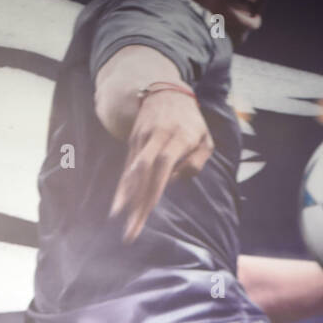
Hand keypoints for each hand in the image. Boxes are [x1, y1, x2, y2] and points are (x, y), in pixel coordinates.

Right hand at [110, 89, 214, 242]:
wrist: (165, 91)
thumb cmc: (191, 122)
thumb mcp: (206, 139)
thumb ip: (196, 162)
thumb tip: (174, 181)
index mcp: (178, 136)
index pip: (164, 162)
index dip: (154, 186)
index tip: (148, 211)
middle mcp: (156, 137)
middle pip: (144, 172)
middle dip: (137, 203)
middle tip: (132, 231)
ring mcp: (141, 140)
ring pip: (132, 172)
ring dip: (127, 200)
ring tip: (123, 225)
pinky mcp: (133, 143)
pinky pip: (127, 170)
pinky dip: (123, 190)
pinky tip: (117, 208)